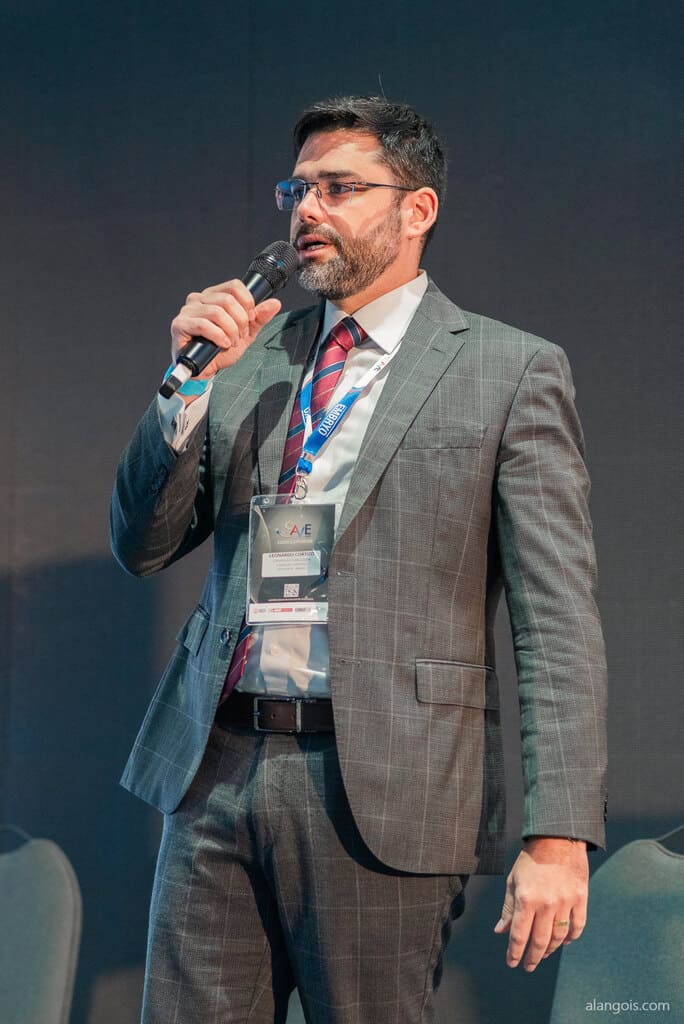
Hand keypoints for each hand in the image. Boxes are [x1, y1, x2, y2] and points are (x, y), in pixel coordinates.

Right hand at [170, 279, 281, 380]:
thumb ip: (258, 319)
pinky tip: (221, 344)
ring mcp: (187, 311)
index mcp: (213, 296)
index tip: (251, 319)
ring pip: (217, 312)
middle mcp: (199, 299)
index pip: (234, 286)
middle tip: (240, 336)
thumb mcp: (245, 334)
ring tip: (230, 342)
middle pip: (227, 299)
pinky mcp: (180, 324)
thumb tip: (275, 303)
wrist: (204, 371)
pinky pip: (203, 324)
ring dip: (230, 330)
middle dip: (240, 321)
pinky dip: (218, 335)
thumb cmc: (219, 351)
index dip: (247, 302)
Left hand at [493, 837, 587, 970]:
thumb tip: (501, 931)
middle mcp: (546, 904)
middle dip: (532, 957)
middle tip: (528, 966)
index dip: (514, 953)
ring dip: (550, 949)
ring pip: (559, 937)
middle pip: (540, 941)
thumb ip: (508, 908)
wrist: (557, 838)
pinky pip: (577, 926)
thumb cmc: (531, 859)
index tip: (512, 963)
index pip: (519, 935)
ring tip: (542, 954)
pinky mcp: (580, 898)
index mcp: (526, 899)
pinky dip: (571, 937)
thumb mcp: (513, 880)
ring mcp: (566, 902)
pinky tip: (564, 941)